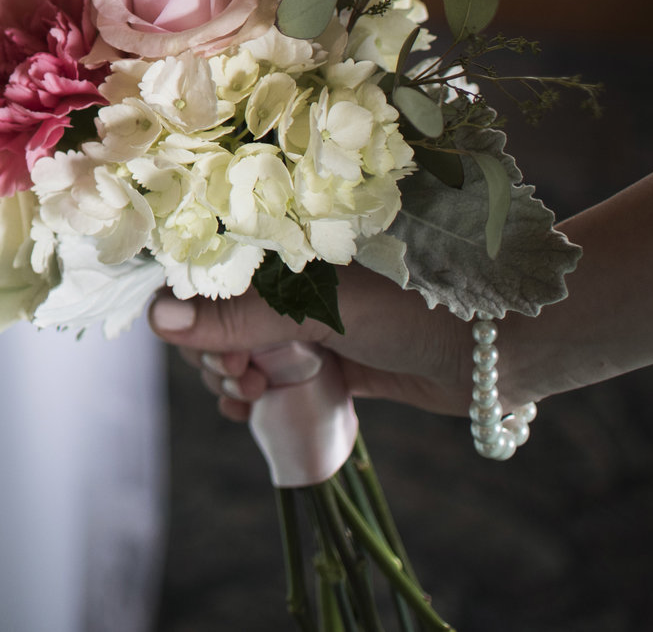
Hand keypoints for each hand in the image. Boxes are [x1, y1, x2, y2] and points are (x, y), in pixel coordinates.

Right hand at [148, 270, 487, 423]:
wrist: (493, 347)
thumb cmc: (411, 302)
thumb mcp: (316, 309)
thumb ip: (237, 318)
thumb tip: (159, 320)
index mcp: (287, 241)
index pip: (210, 265)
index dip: (189, 303)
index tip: (193, 339)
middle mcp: (294, 276)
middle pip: (220, 315)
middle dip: (212, 350)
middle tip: (234, 377)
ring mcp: (313, 320)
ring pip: (244, 351)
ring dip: (232, 376)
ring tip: (248, 395)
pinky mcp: (332, 361)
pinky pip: (276, 379)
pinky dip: (257, 396)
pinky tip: (248, 410)